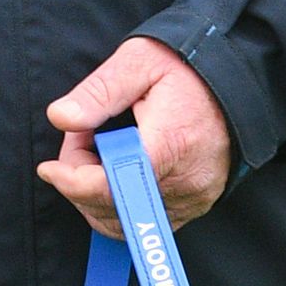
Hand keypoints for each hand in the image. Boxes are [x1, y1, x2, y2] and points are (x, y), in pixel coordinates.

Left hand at [39, 37, 234, 236]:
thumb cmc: (185, 67)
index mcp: (171, 144)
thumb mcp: (137, 62)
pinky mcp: (198, 203)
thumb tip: (61, 118)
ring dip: (97, 194)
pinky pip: (147, 221)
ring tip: (97, 152)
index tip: (49, 168)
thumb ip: (97, 92)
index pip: (112, 187)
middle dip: (80, 180)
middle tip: (81, 139)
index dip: (72, 182)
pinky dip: (119, 203)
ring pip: (127, 222)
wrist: (237, 81)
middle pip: (113, 207)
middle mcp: (187, 181)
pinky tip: (115, 169)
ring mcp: (195, 197)